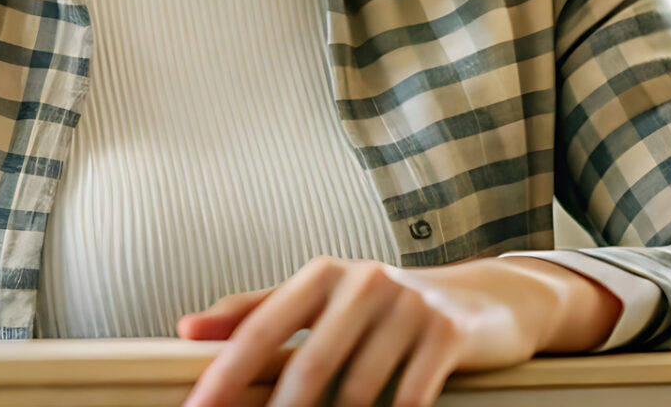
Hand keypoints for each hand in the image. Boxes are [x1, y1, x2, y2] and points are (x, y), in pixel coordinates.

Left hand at [178, 256, 616, 406]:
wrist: (484, 299)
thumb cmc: (390, 305)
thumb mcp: (325, 297)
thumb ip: (258, 311)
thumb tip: (186, 329)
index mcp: (322, 275)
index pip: (261, 329)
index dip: (226, 375)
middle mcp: (363, 282)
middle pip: (308, 367)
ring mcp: (408, 307)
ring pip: (358, 392)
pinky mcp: (446, 334)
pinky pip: (408, 398)